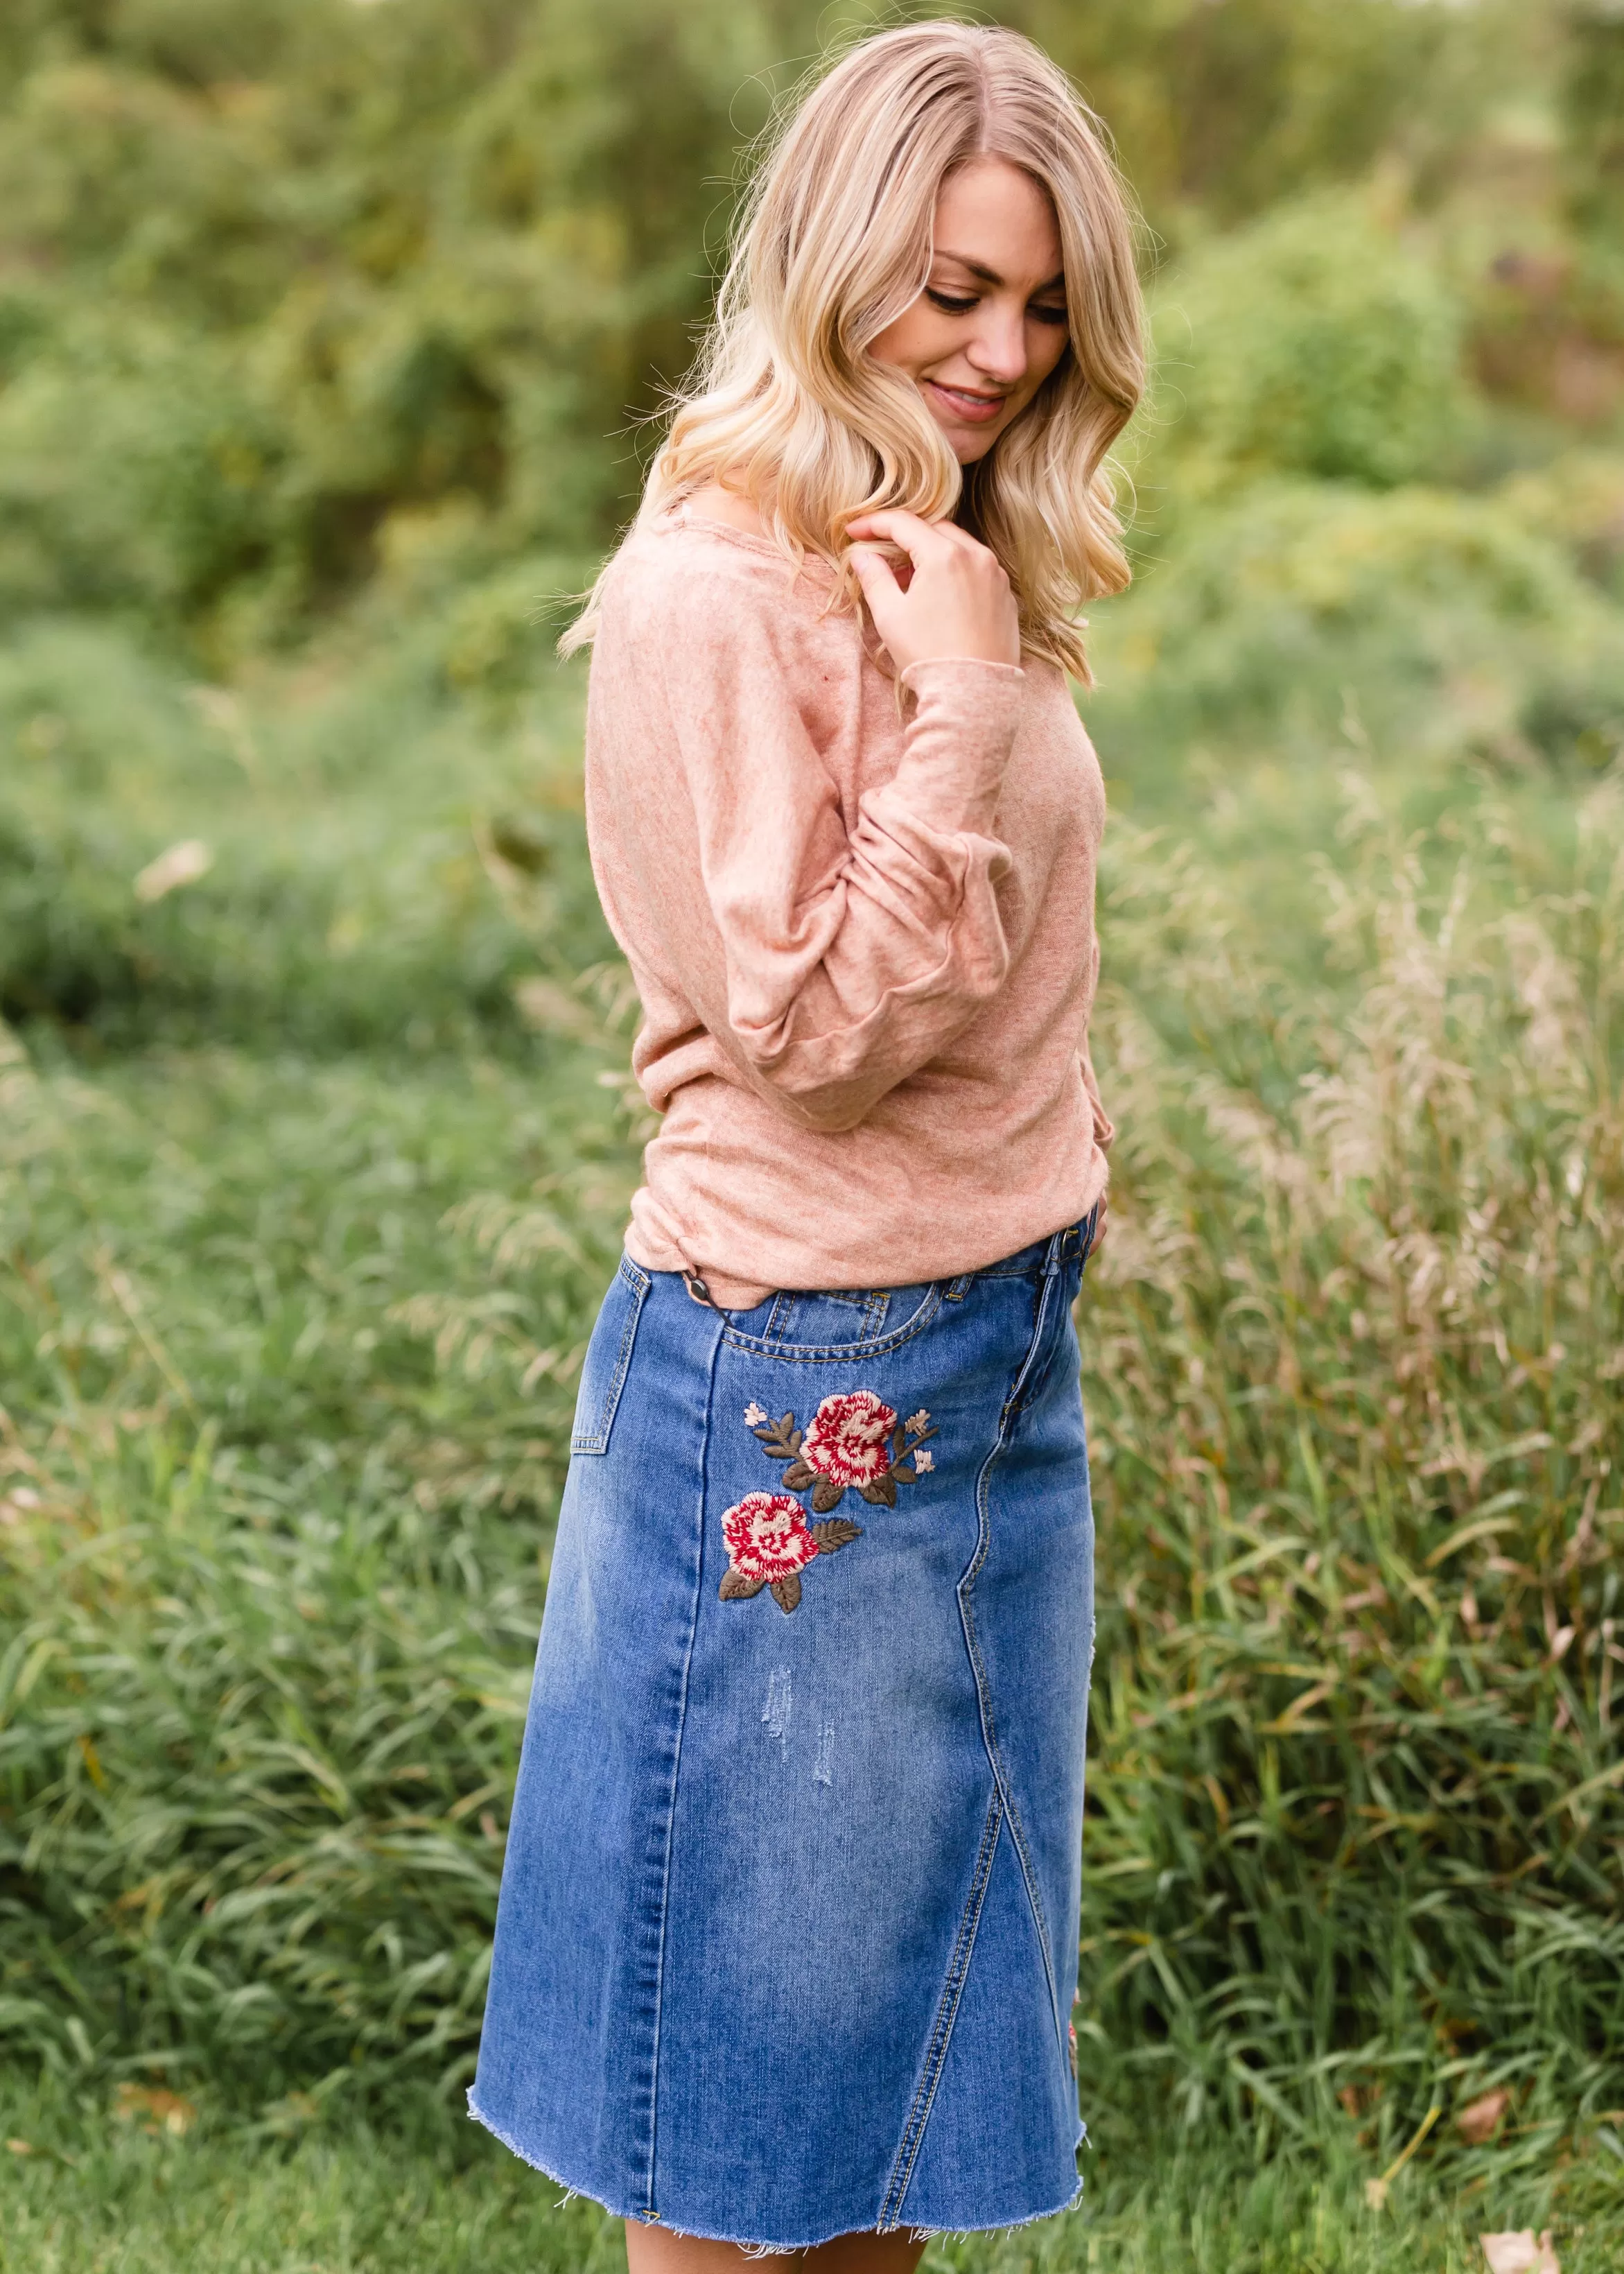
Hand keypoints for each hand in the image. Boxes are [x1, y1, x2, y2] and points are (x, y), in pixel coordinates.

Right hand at [844, 509, 1019, 674]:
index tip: (854, 532)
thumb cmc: (928, 654)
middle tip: (884, 558)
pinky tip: (941, 597)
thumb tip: (862, 556)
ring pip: (959, 547)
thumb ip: (874, 577)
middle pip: (934, 529)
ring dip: (933, 554)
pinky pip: (978, 570)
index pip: (903, 523)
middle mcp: (976, 556)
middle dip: (906, 537)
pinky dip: (956, 572)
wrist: (973, 693)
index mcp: (944, 555)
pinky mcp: (1006, 596)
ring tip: (911, 581)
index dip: (874, 524)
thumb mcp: (890, 615)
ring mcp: (996, 575)